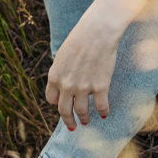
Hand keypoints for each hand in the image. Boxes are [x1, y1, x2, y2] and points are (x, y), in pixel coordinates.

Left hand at [45, 0, 147, 127]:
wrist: (98, 31)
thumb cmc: (81, 38)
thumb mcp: (63, 54)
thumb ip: (62, 70)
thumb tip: (64, 80)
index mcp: (55, 76)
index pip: (52, 99)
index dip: (58, 104)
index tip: (63, 105)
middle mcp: (67, 85)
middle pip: (64, 110)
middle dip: (68, 120)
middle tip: (73, 125)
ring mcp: (83, 87)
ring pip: (82, 112)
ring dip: (84, 119)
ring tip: (87, 121)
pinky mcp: (100, 86)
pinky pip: (101, 106)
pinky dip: (104, 112)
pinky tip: (105, 114)